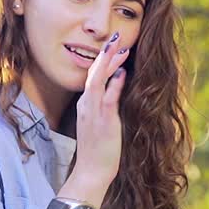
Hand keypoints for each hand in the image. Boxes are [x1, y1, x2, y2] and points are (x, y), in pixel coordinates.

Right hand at [72, 33, 131, 186]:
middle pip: (93, 72)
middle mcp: (86, 105)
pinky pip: (107, 98)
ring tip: (118, 46)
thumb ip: (106, 104)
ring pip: (98, 80)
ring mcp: (93, 112)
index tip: (114, 46)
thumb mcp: (99, 123)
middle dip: (104, 53)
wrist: (91, 172)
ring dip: (108, 62)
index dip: (103, 59)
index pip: (93, 76)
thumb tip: (117, 84)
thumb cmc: (97, 151)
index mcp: (86, 104)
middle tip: (115, 35)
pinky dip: (114, 84)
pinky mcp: (103, 122)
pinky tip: (122, 72)